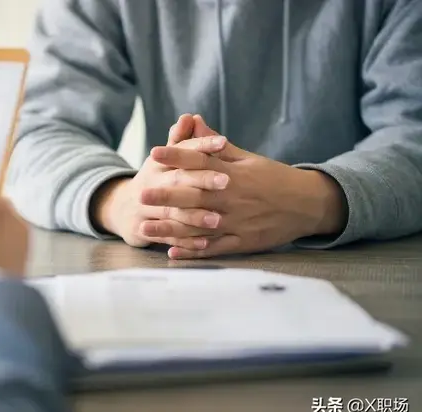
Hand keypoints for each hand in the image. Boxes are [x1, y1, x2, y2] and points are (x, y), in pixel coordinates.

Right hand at [91, 114, 225, 246]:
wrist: (123, 208)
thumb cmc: (156, 180)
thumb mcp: (164, 159)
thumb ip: (180, 140)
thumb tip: (189, 117)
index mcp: (158, 163)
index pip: (182, 150)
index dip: (201, 145)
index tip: (223, 142)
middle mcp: (150, 183)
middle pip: (178, 181)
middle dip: (201, 180)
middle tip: (227, 181)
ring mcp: (145, 208)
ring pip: (173, 212)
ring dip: (195, 216)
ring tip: (218, 219)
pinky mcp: (143, 229)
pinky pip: (168, 236)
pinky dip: (185, 241)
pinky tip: (205, 244)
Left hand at [143, 119, 347, 258]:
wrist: (308, 204)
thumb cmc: (273, 178)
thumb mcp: (247, 158)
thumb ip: (215, 145)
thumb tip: (192, 121)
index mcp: (234, 175)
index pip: (202, 162)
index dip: (177, 157)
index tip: (155, 152)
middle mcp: (233, 198)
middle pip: (196, 196)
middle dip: (167, 195)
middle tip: (141, 193)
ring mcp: (238, 222)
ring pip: (200, 226)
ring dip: (171, 228)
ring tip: (145, 227)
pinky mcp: (243, 242)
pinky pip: (215, 248)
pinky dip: (194, 251)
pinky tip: (172, 251)